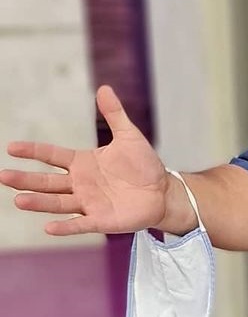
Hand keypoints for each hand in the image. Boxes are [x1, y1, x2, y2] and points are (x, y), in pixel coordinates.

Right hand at [0, 85, 168, 235]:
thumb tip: (103, 88)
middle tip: (2, 176)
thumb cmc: (144, 164)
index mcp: (83, 163)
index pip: (52, 155)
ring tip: (19, 200)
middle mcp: (80, 183)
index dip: (33, 151)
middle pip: (47, 182)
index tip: (11, 147)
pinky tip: (48, 228)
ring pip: (58, 203)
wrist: (163, 191)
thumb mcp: (129, 136)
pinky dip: (65, 227)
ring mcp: (88, 203)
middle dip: (25, 180)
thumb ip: (114, 114)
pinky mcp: (101, 220)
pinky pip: (80, 224)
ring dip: (39, 203)